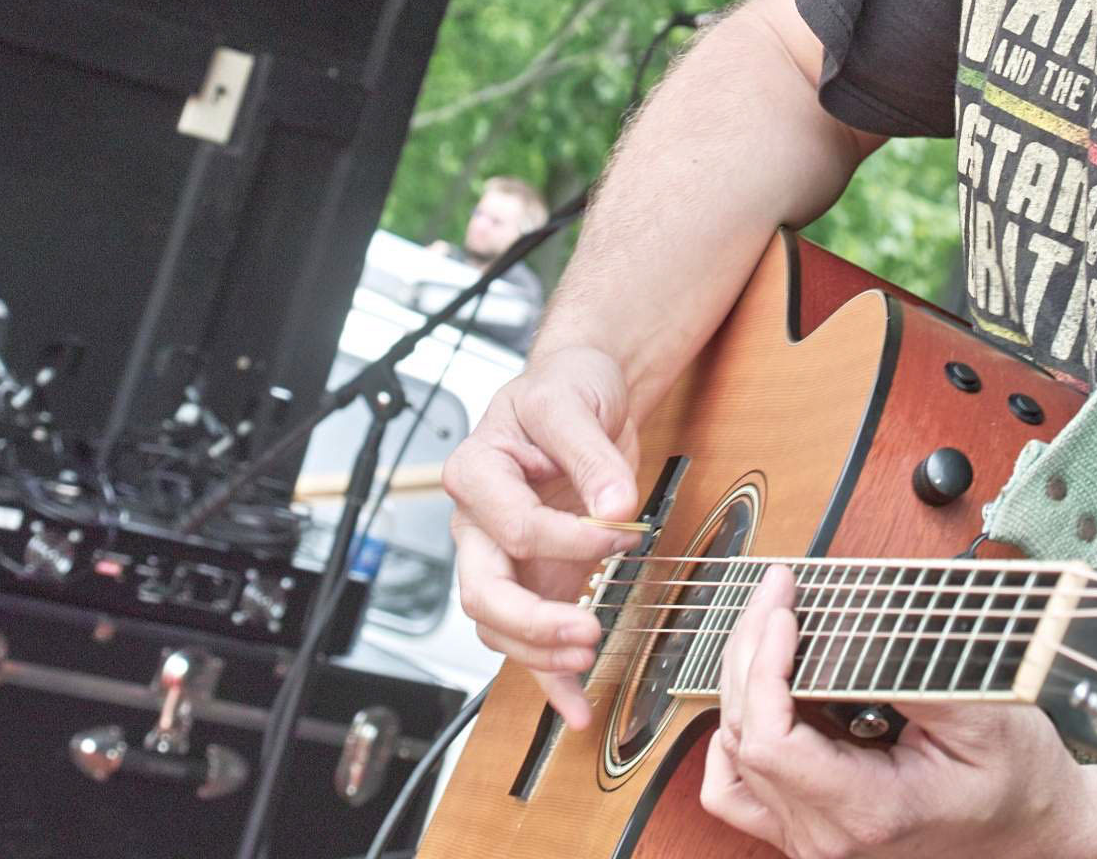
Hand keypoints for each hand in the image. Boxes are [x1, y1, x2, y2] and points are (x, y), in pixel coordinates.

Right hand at [443, 346, 642, 726]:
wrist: (579, 393)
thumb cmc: (566, 390)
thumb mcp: (576, 401)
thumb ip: (592, 454)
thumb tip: (614, 505)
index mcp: (476, 472)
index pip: (512, 526)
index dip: (568, 538)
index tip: (619, 532)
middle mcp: (477, 523)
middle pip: (482, 592)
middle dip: (534, 622)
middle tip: (587, 631)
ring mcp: (500, 558)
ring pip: (497, 626)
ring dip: (540, 653)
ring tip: (589, 655)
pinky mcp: (530, 580)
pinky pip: (526, 640)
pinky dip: (549, 679)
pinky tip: (575, 705)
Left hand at [701, 564, 1095, 858]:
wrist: (1037, 834)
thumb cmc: (1021, 785)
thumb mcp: (987, 719)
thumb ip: (915, 677)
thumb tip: (856, 630)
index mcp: (864, 812)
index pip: (770, 739)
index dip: (764, 666)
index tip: (785, 612)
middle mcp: (825, 837)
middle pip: (743, 737)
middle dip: (752, 650)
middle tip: (777, 592)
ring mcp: (812, 839)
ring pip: (733, 758)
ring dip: (742, 684)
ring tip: (769, 627)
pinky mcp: (811, 829)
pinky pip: (741, 790)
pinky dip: (735, 739)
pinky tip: (757, 697)